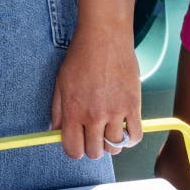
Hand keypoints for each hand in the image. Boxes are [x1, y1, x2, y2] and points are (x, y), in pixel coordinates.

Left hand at [52, 25, 142, 159]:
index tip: (76, 143)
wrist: (104, 37)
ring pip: (115, 147)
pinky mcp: (133, 106)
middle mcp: (94, 116)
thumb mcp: (60, 81)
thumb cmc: (80, 56)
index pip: (73, 149)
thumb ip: (57, 109)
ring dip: (111, 143)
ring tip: (108, 129)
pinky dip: (130, 139)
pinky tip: (123, 129)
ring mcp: (115, 112)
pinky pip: (135, 136)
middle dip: (92, 147)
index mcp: (73, 111)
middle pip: (95, 152)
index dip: (74, 150)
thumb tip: (55, 130)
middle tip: (92, 135)